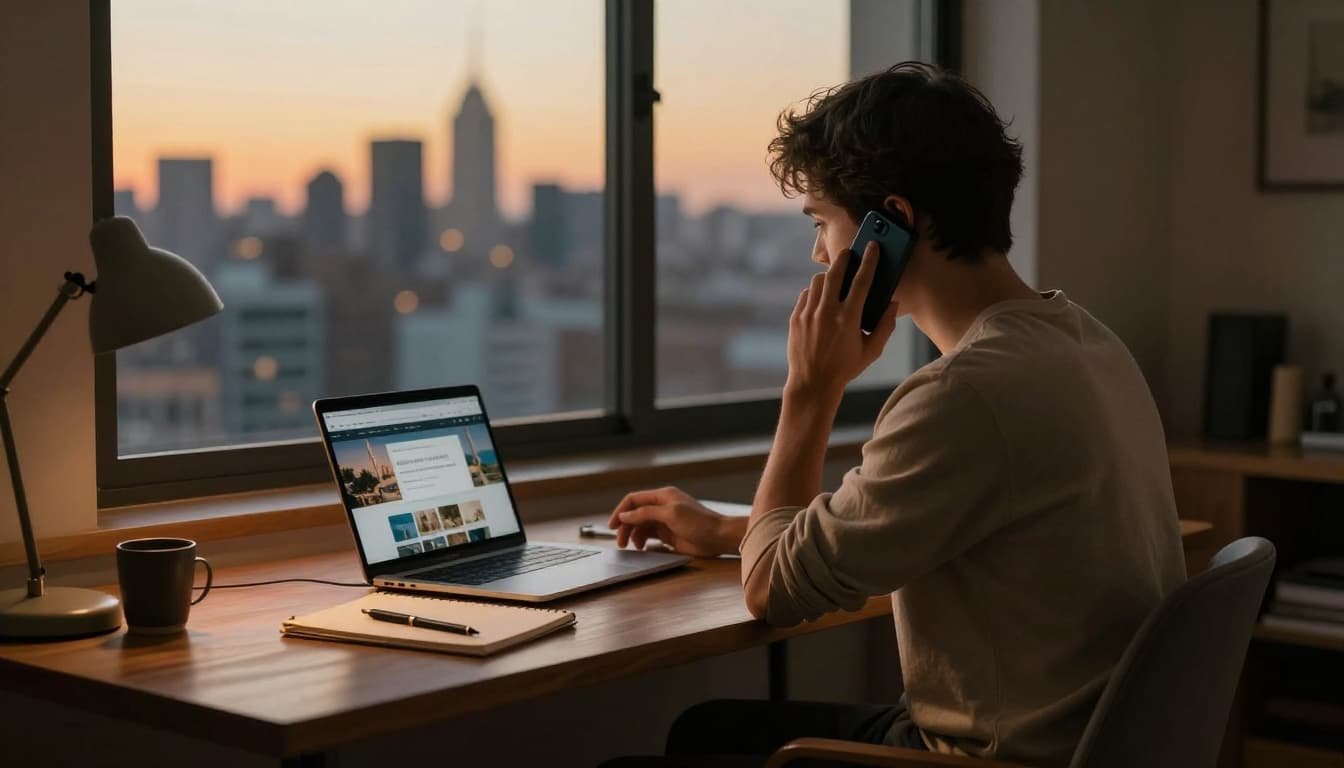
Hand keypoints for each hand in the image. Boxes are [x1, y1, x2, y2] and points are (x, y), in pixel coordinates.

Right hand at [607, 486, 740, 557]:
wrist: (718, 537)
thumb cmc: (698, 522)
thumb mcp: (670, 514)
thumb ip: (646, 513)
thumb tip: (624, 515)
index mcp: (662, 496)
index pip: (634, 500)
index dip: (620, 511)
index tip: (612, 526)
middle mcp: (661, 507)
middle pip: (635, 515)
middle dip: (625, 527)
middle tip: (621, 543)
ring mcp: (665, 521)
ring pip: (641, 526)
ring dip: (633, 536)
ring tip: (635, 547)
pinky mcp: (668, 535)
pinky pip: (649, 536)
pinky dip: (643, 541)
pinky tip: (643, 548)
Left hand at [786, 241, 900, 400]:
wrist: (812, 383)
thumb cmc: (845, 368)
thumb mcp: (872, 351)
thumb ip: (885, 326)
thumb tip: (893, 304)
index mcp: (849, 318)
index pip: (862, 280)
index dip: (869, 260)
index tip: (873, 247)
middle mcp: (827, 312)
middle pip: (835, 272)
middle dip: (844, 258)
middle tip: (850, 252)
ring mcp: (809, 314)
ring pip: (818, 281)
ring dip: (828, 276)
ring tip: (835, 279)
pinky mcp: (796, 318)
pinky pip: (806, 294)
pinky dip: (815, 292)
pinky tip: (821, 298)